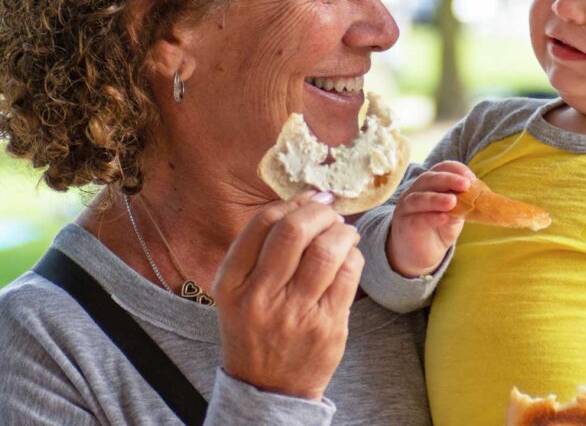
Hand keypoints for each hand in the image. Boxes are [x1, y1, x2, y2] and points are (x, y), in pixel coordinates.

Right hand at [213, 191, 362, 400]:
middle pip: (295, 231)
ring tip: (343, 231)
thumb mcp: (238, 291)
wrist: (268, 388)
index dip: (292, 202)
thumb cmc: (256, 328)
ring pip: (326, 250)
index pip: (263, 224)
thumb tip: (304, 200)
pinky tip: (349, 256)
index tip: (308, 197)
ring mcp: (295, 314)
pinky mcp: (327, 327)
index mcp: (232, 284)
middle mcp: (260, 298)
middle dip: (319, 211)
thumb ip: (260, 249)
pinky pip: (348, 275)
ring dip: (341, 231)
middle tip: (329, 210)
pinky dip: (353, 256)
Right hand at [386, 161, 473, 277]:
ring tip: (453, 201)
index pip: (440, 169)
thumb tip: (478, 199)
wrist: (418, 255)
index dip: (455, 170)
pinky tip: (444, 217)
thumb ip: (463, 206)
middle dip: (448, 180)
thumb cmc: (438, 229)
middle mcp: (415, 192)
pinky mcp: (406, 226)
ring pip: (419, 198)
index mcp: (429, 185)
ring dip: (437, 198)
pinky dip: (431, 217)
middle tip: (465, 185)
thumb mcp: (455, 215)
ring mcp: (407, 209)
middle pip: (428, 179)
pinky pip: (417, 219)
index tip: (471, 178)